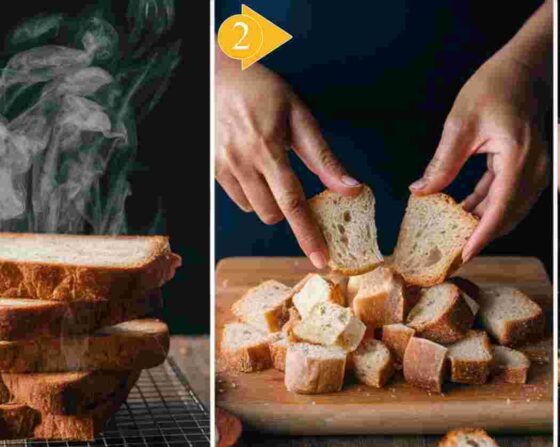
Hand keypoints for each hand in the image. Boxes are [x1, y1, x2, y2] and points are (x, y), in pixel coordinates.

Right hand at [215, 54, 361, 268]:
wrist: (217, 73)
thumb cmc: (261, 89)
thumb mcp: (299, 116)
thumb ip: (323, 157)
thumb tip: (350, 187)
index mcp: (267, 149)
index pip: (293, 204)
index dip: (308, 235)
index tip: (321, 260)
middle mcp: (241, 162)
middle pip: (273, 214)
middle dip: (290, 212)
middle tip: (298, 189)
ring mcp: (221, 166)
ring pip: (254, 210)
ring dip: (270, 202)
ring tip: (273, 171)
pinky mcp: (210, 168)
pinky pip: (237, 198)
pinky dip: (252, 193)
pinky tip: (255, 168)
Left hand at [410, 3, 551, 262]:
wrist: (524, 70)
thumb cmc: (497, 85)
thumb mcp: (461, 123)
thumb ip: (443, 162)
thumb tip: (422, 191)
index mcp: (519, 158)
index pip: (500, 208)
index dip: (481, 235)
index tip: (464, 254)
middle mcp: (533, 169)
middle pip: (507, 216)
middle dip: (480, 236)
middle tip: (452, 254)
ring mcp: (535, 170)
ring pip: (509, 209)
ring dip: (483, 223)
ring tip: (453, 236)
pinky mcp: (529, 168)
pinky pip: (508, 196)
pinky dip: (488, 206)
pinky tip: (464, 211)